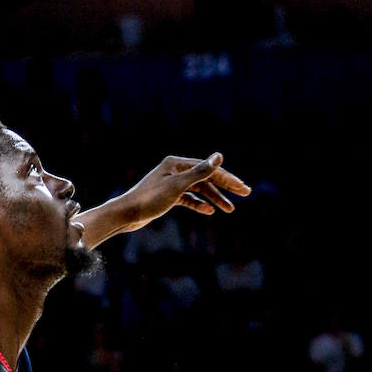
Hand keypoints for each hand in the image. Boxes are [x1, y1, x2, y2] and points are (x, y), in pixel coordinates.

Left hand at [118, 152, 250, 230]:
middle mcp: (175, 170)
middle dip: (225, 187)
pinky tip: (209, 211)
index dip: (228, 179)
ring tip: (229, 210)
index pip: (209, 169)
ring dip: (214, 199)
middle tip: (245, 194)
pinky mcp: (167, 197)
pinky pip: (188, 199)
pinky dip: (199, 204)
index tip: (243, 189)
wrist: (126, 214)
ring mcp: (171, 183)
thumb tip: (219, 156)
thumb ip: (200, 172)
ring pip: (198, 190)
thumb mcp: (177, 186)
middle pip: (206, 177)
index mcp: (177, 163)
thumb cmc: (149, 199)